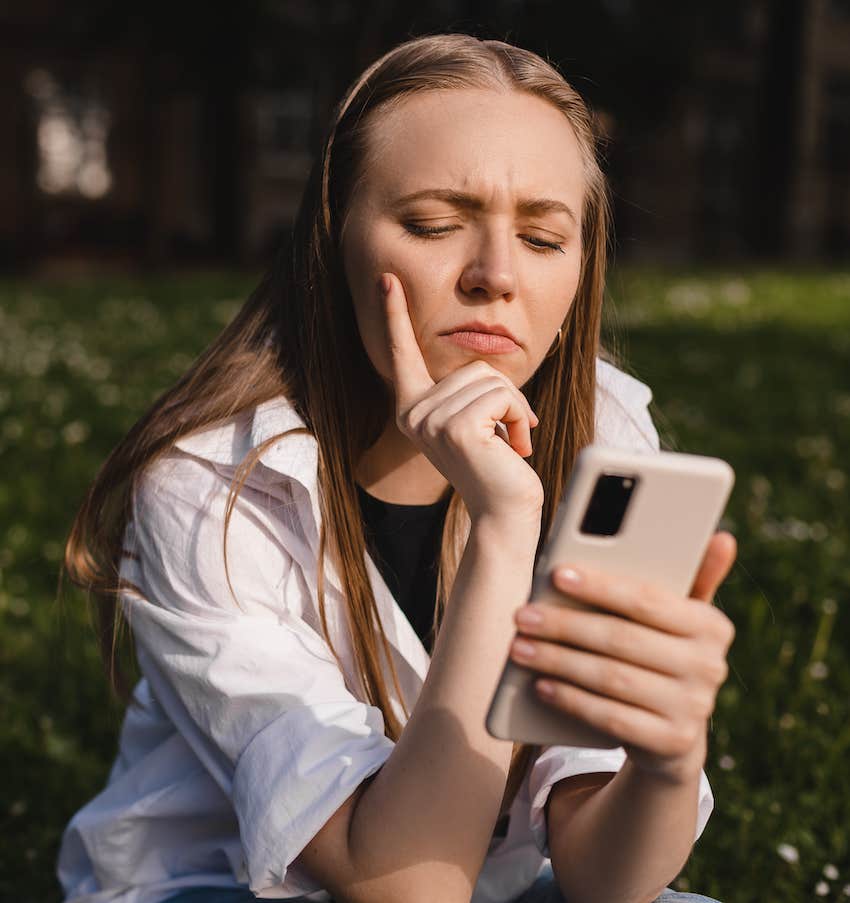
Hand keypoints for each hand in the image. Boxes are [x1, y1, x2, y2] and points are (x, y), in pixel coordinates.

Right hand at [381, 272, 543, 522]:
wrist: (504, 511)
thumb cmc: (496, 467)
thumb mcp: (477, 421)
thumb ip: (470, 392)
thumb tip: (486, 373)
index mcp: (413, 409)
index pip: (403, 355)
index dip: (395, 315)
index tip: (387, 279)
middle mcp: (413, 413)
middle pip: (474, 366)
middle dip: (505, 396)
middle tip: (507, 434)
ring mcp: (431, 420)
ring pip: (491, 380)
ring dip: (514, 409)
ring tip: (509, 444)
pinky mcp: (455, 427)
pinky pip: (502, 397)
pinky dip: (519, 418)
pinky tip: (515, 448)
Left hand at [509, 531, 737, 782]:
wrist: (673, 735)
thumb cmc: (662, 654)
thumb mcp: (677, 619)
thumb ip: (689, 577)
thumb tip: (722, 537)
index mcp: (712, 625)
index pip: (648, 599)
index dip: (600, 586)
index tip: (557, 574)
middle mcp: (710, 666)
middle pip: (621, 639)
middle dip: (565, 625)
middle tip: (523, 616)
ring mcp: (694, 708)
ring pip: (612, 678)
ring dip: (558, 661)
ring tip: (520, 647)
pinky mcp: (672, 743)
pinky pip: (611, 718)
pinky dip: (572, 700)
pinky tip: (541, 685)